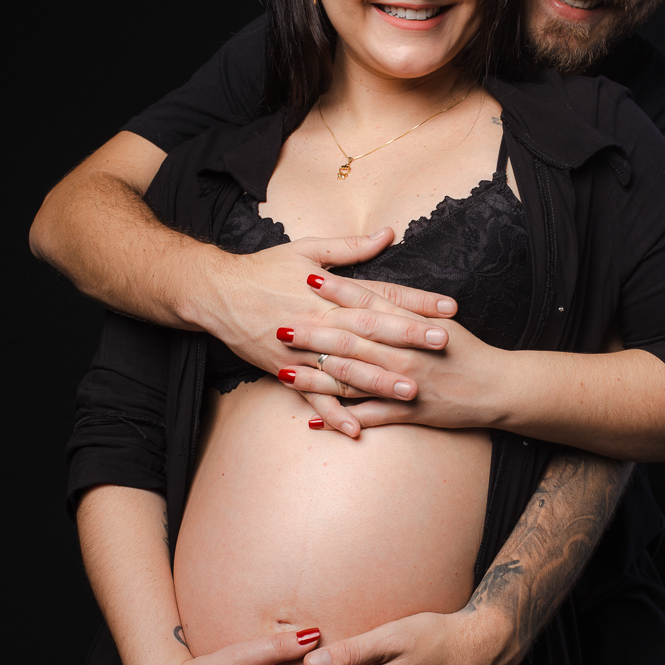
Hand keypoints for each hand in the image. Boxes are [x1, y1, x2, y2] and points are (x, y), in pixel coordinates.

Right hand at [197, 230, 457, 435]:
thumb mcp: (306, 248)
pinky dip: (334, 415)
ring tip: (412, 392)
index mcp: (330, 290)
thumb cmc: (263, 268)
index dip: (417, 301)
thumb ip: (351, 247)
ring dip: (380, 381)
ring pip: (348, 368)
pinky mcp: (286, 372)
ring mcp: (304, 349)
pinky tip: (358, 430)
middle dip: (409, 339)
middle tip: (443, 346)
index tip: (449, 307)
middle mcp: (320, 320)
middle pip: (372, 330)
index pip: (382, 294)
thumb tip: (388, 234)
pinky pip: (314, 397)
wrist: (215, 293)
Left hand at [278, 295, 506, 432]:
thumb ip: (407, 303)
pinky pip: (368, 416)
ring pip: (353, 379)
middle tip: (280, 327)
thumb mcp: (439, 320)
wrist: (496, 388)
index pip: (369, 302)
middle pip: (352, 340)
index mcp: (411, 325)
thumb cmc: (466, 351)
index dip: (337, 291)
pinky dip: (340, 418)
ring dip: (316, 377)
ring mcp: (404, 383)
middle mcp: (404, 352)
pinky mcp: (407, 412)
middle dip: (314, 335)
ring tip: (283, 373)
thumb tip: (380, 287)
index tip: (307, 278)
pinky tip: (311, 419)